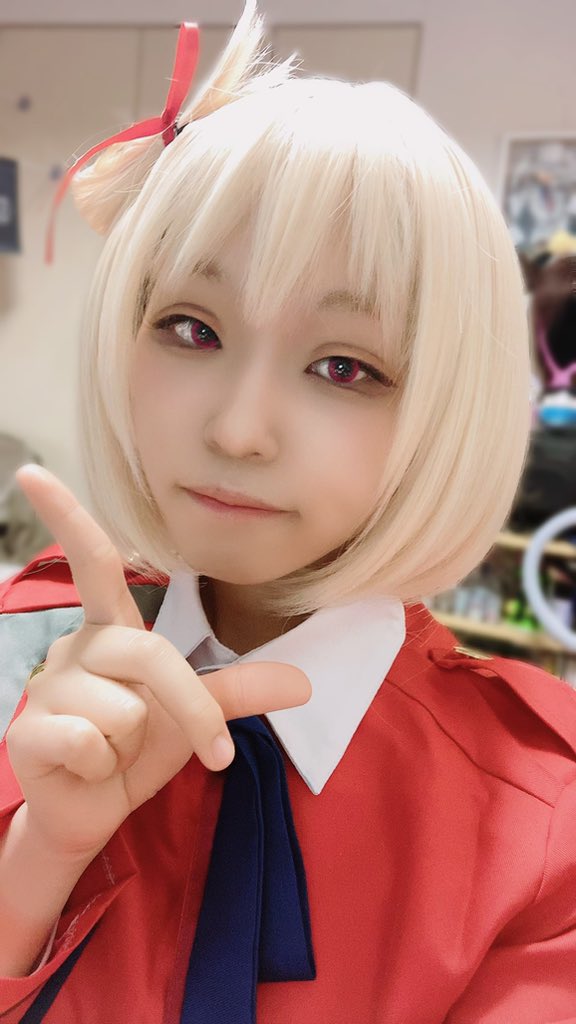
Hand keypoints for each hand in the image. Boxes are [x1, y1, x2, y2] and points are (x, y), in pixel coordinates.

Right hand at [6, 466, 310, 860]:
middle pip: (151, 655)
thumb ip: (240, 691)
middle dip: (192, 710)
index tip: (30, 471)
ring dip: (133, 746)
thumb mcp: (196, 717)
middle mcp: (76, 647)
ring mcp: (46, 687)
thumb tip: (306, 683)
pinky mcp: (28, 731)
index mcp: (112, 632)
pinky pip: (89, 741)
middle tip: (208, 750)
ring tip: (113, 751)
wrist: (95, 814)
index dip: (64, 515)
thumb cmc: (138, 751)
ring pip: (123, 709)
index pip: (91, 563)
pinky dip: (103, 767)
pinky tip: (87, 768)